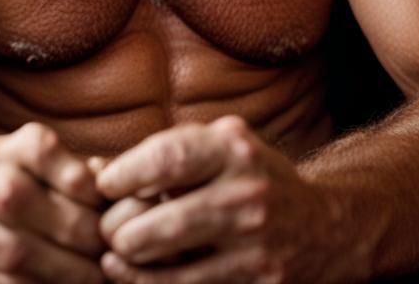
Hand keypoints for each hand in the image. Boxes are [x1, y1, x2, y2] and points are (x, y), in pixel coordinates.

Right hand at [0, 122, 105, 282]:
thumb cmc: (2, 188)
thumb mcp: (32, 164)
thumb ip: (76, 170)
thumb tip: (119, 187)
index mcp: (6, 150)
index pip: (51, 157)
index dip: (87, 185)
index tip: (109, 207)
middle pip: (42, 212)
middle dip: (87, 237)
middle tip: (114, 252)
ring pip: (25, 258)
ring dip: (71, 273)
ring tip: (99, 276)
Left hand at [96, 115, 335, 282]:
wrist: (326, 226)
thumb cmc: (250, 178)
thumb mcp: (219, 147)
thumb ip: (165, 153)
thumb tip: (93, 171)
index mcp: (233, 148)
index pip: (167, 157)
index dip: (125, 173)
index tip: (103, 184)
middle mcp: (249, 192)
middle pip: (166, 221)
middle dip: (121, 230)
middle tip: (104, 231)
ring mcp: (257, 244)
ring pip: (177, 269)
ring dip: (134, 268)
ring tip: (113, 258)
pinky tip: (137, 280)